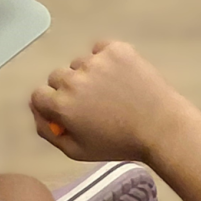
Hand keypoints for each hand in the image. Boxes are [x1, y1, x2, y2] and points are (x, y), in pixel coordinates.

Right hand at [30, 41, 195, 163]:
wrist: (162, 127)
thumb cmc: (119, 144)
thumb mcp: (78, 151)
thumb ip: (50, 134)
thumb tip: (38, 114)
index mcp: (62, 104)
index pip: (38, 95)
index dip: (50, 103)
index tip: (65, 110)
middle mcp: (73, 79)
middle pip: (57, 77)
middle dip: (68, 88)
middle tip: (91, 101)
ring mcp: (94, 61)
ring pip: (80, 63)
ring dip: (88, 74)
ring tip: (111, 90)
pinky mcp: (115, 49)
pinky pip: (100, 49)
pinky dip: (106, 58)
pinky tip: (120, 73)